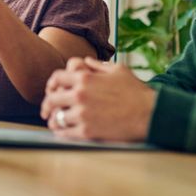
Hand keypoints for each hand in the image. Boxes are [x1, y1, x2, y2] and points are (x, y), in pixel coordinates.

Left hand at [40, 57, 157, 141]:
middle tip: (46, 111)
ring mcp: (82, 114)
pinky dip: (61, 132)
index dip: (51, 84)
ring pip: (57, 118)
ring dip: (54, 120)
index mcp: (85, 78)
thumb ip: (98, 65)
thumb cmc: (136, 91)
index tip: (51, 90)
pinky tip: (63, 132)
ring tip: (55, 122)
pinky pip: (65, 133)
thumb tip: (86, 62)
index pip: (56, 78)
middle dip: (46, 105)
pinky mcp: (87, 132)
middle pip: (51, 99)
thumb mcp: (118, 70)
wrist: (149, 114)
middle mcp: (80, 95)